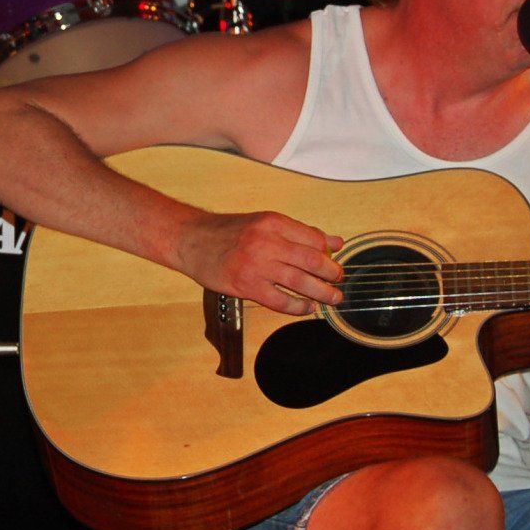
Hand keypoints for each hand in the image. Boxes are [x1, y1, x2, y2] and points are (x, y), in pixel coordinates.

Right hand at [175, 210, 344, 316]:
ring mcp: (256, 265)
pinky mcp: (247, 286)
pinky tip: (306, 307)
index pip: (314, 239)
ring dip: (322, 293)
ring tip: (332, 298)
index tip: (335, 261)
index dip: (331, 253)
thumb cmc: (227, 232)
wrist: (190, 240)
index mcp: (273, 222)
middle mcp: (267, 241)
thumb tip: (334, 242)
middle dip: (332, 274)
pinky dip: (298, 307)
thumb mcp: (263, 223)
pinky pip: (281, 301)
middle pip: (313, 260)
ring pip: (301, 282)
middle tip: (339, 281)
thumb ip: (299, 233)